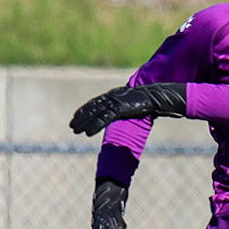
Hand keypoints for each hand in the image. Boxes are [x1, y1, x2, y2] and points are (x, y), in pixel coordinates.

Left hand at [69, 83, 187, 135]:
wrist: (156, 96)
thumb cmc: (147, 101)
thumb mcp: (132, 103)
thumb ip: (125, 107)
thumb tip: (123, 113)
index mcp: (113, 95)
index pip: (94, 102)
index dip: (84, 110)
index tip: (76, 117)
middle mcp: (111, 97)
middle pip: (91, 108)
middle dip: (80, 117)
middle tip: (72, 126)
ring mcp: (114, 102)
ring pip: (94, 114)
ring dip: (83, 123)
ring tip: (75, 131)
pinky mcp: (119, 108)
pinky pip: (103, 119)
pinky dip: (94, 126)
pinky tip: (88, 134)